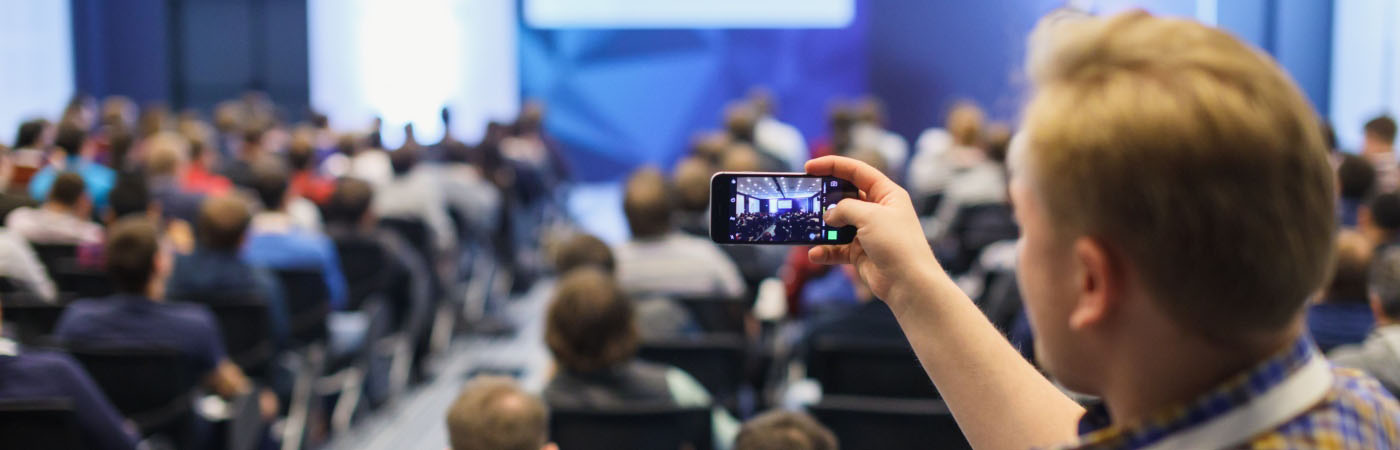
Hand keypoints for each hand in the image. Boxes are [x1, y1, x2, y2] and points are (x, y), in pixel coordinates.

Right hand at [806, 156, 941, 303]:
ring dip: (823, 226)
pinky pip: (837, 248)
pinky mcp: (860, 252)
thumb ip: (844, 209)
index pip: (857, 171)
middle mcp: (877, 210)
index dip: (833, 165)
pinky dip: (825, 251)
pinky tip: (815, 253)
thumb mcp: (870, 216)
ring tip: (807, 227)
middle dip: (825, 197)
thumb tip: (828, 215)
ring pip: (838, 223)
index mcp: (886, 194)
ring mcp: (868, 232)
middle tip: (806, 197)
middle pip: (845, 196)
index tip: (809, 167)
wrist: (908, 284)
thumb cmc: (897, 244)